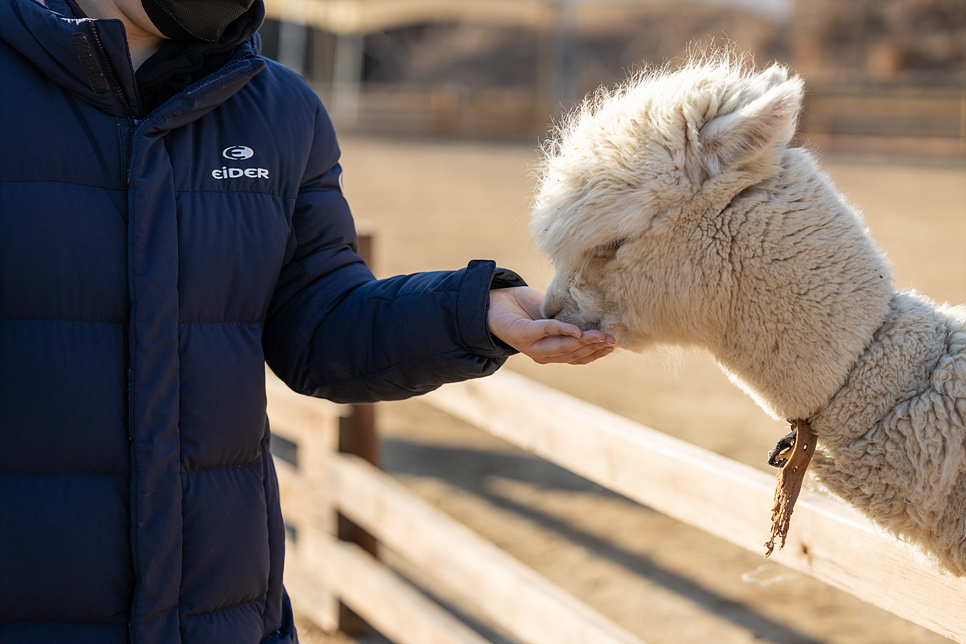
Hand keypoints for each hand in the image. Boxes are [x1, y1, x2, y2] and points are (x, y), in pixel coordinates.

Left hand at [487, 287, 615, 364]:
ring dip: (583, 342)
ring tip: (600, 335)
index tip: (613, 346)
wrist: (495, 302)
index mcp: (550, 352)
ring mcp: (531, 347)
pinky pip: (546, 332)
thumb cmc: (526, 309)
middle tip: (612, 340)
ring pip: (562, 347)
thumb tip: (597, 319)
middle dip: (594, 347)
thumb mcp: (553, 316)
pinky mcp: (522, 335)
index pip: (577, 358)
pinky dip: (563, 331)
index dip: (595, 354)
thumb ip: (571, 322)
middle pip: (572, 354)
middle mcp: (541, 354)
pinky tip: (577, 331)